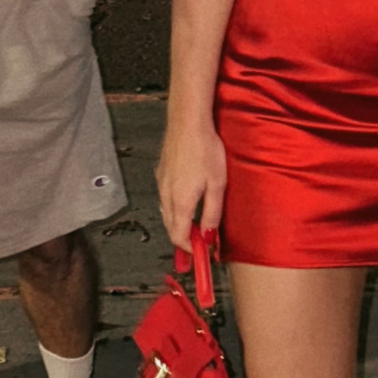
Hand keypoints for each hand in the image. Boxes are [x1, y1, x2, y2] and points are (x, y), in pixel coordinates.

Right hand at [155, 117, 226, 250]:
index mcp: (180, 202)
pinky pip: (164, 199)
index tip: (201, 255)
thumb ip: (212, 213)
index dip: (189, 249)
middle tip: (198, 245)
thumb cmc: (205, 150)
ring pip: (166, 214)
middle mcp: (166, 196)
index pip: (180, 236)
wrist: (187, 122)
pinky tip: (184, 204)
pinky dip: (173, 210)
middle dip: (183, 240)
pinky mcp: (160, 173)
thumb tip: (209, 236)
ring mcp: (161, 184)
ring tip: (194, 227)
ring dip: (178, 224)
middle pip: (171, 228)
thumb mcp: (217, 184)